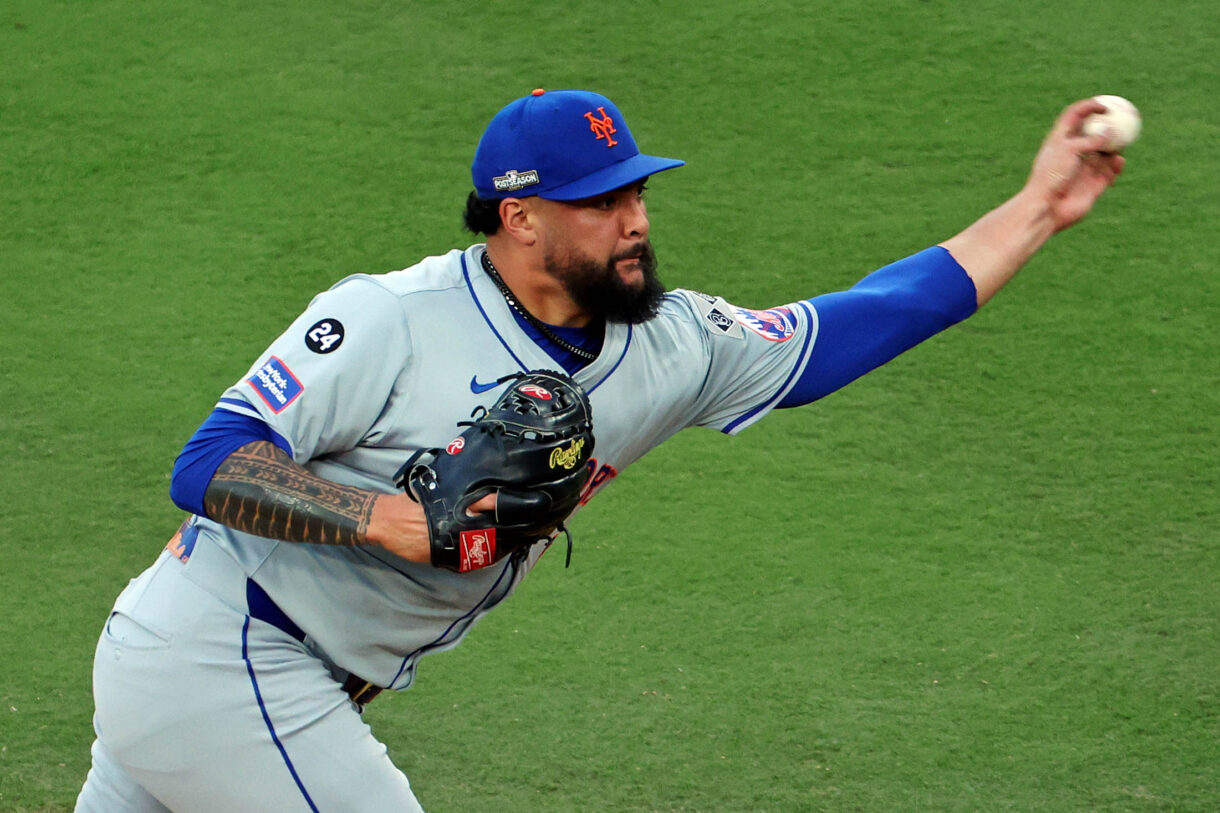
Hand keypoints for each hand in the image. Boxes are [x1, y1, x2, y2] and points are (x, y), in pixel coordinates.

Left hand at [1026, 98, 1125, 232]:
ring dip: (1116, 146)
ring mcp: (1084, 169)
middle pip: (1094, 133)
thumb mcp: (1068, 151)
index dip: (1089, 107)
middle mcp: (1073, 154)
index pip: (1074, 117)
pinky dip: (1117, 165)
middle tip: (1124, 118)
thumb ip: (1090, 140)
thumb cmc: (1051, 176)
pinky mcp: (1094, 185)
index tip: (1105, 105)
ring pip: (1106, 152)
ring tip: (1122, 142)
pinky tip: (1119, 161)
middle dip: (1109, 124)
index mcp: (1060, 141)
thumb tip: (1110, 131)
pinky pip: (1111, 172)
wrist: (1046, 208)